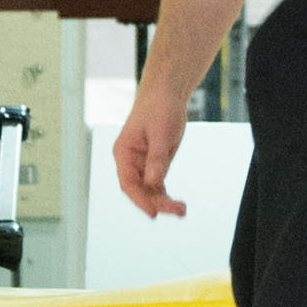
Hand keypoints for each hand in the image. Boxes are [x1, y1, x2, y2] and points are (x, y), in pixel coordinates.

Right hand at [114, 82, 187, 219]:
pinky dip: (166, 195)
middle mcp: (130, 161)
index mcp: (124, 153)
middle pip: (139, 190)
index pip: (128, 183)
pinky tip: (178, 204)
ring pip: (149, 191)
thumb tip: (153, 184)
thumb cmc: (160, 108)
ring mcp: (142, 164)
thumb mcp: (160, 134)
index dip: (139, 200)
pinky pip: (158, 185)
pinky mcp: (155, 164)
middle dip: (156, 203)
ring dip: (164, 202)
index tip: (153, 212)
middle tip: (177, 211)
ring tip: (182, 210)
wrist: (167, 94)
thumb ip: (156, 159)